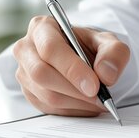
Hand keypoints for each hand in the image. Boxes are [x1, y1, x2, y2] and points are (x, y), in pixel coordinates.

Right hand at [13, 16, 129, 115]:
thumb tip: (106, 75)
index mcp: (42, 27)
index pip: (50, 49)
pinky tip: (87, 104)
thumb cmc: (91, 47)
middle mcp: (26, 48)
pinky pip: (49, 108)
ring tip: (99, 100)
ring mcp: (24, 73)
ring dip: (77, 102)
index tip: (94, 85)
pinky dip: (73, 110)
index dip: (72, 69)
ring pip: (46, 95)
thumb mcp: (108, 42)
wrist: (83, 59)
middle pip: (42, 74)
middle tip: (100, 97)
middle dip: (75, 89)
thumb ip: (114, 53)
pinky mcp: (30, 93)